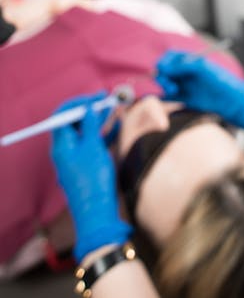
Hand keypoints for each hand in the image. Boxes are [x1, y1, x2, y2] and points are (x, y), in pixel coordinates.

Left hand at [51, 93, 131, 261]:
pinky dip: (104, 134)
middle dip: (91, 110)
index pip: (63, 116)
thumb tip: (89, 107)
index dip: (78, 103)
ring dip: (100, 120)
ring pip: (87, 132)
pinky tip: (118, 125)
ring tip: (115, 108)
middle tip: (106, 99)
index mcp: (61, 145)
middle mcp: (66, 150)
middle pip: (75, 123)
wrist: (98, 212)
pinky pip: (94, 144)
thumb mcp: (93, 148)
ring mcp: (78, 158)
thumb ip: (91, 125)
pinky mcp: (88, 165)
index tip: (94, 96)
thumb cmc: (93, 179)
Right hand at [155, 50, 243, 142]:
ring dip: (164, 87)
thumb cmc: (221, 80)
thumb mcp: (203, 69)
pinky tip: (171, 99)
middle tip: (170, 85)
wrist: (231, 100)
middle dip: (163, 77)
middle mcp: (184, 71)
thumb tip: (165, 68)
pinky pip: (167, 98)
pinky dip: (164, 98)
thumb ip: (184, 66)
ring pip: (164, 84)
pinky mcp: (183, 99)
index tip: (164, 70)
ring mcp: (183, 84)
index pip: (169, 57)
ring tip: (175, 92)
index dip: (164, 62)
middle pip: (163, 70)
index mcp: (189, 60)